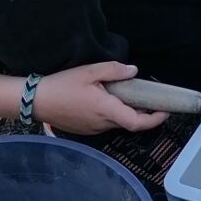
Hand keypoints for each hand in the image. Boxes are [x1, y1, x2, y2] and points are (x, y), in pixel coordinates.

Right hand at [32, 62, 167, 134]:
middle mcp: (102, 123)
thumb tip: (134, 71)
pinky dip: (113, 114)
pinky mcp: (85, 129)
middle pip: (129, 122)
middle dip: (142, 113)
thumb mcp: (89, 71)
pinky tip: (107, 100)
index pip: (137, 122)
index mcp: (106, 110)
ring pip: (117, 123)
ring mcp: (93, 129)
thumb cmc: (61, 85)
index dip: (155, 119)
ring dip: (126, 112)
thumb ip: (114, 71)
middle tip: (149, 97)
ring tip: (127, 95)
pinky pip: (105, 123)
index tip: (165, 110)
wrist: (35, 101)